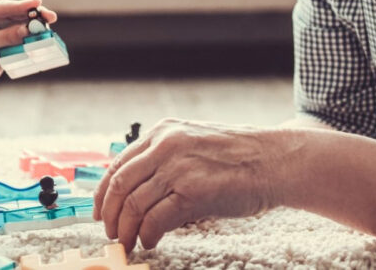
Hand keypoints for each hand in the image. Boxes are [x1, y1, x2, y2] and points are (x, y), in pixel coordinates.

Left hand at [0, 0, 57, 94]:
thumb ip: (7, 36)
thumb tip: (28, 30)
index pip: (7, 6)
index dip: (24, 5)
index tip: (38, 1)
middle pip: (21, 13)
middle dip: (35, 16)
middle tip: (50, 18)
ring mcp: (4, 29)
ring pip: (26, 25)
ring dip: (37, 28)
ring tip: (49, 31)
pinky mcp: (11, 42)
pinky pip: (26, 38)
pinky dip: (34, 39)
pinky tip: (44, 40)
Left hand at [93, 118, 283, 251]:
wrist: (275, 161)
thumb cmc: (239, 157)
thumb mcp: (193, 143)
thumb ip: (165, 159)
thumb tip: (136, 192)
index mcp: (163, 132)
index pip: (118, 164)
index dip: (102, 194)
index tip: (99, 213)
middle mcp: (165, 145)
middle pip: (118, 186)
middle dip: (109, 216)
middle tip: (110, 235)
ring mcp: (178, 167)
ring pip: (133, 205)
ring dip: (126, 230)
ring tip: (129, 243)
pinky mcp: (192, 191)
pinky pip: (155, 219)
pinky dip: (147, 235)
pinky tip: (151, 242)